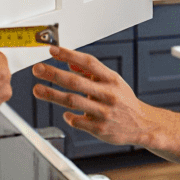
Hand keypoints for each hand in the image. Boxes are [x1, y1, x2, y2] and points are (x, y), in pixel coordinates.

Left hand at [32, 45, 152, 146]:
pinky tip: (65, 113)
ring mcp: (104, 112)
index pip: (88, 62)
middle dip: (54, 74)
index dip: (69, 55)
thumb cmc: (123, 101)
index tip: (52, 50)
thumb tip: (69, 61)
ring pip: (73, 101)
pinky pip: (78, 121)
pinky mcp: (100, 128)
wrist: (143, 125)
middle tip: (37, 69)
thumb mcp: (112, 82)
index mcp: (112, 79)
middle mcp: (108, 94)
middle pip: (76, 82)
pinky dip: (69, 116)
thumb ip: (91, 73)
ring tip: (37, 90)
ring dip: (52, 95)